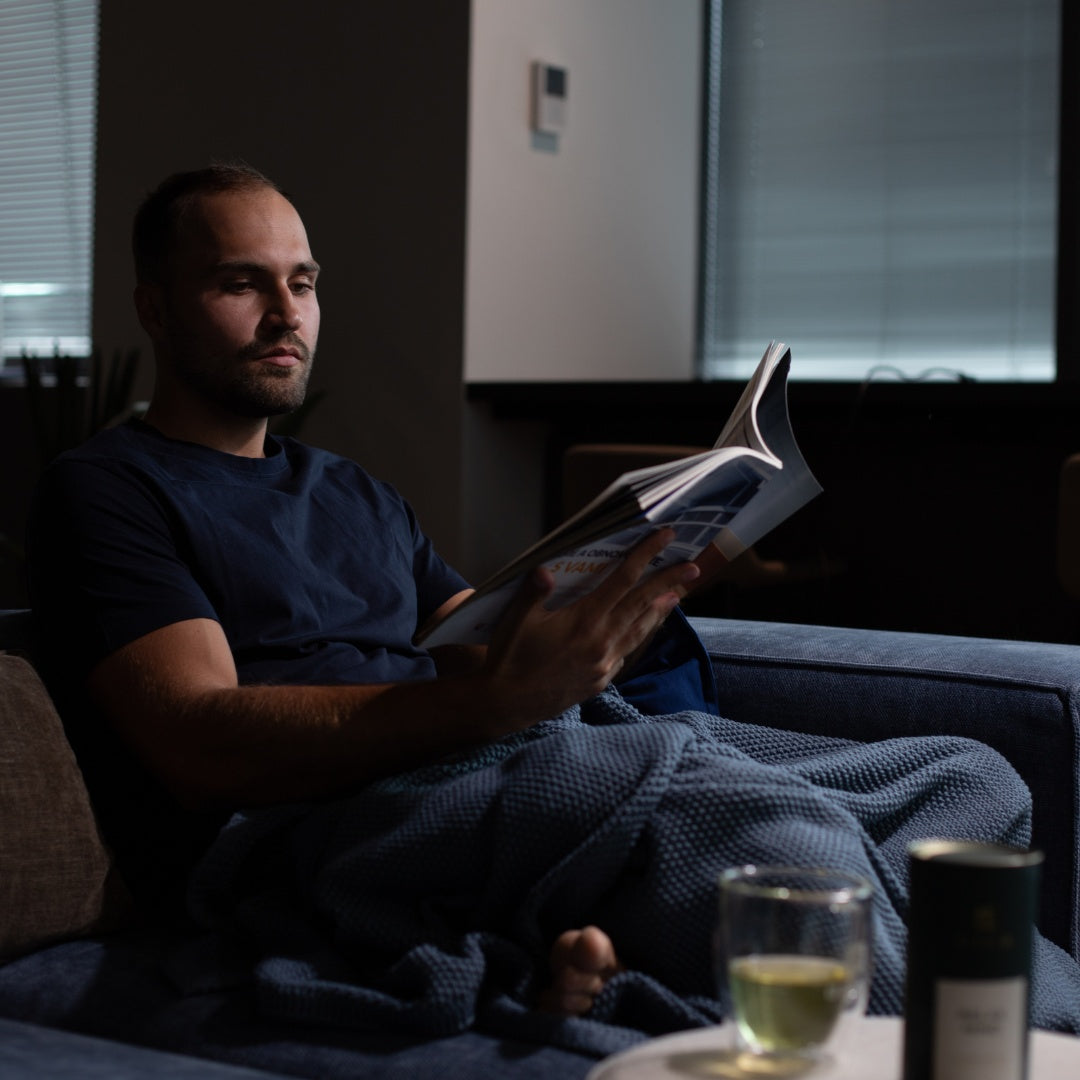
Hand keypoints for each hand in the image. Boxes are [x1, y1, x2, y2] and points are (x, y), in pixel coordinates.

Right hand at [481, 528, 699, 727]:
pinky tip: (643, 629)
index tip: (665, 537)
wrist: (507, 705)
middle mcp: (601, 641)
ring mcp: (604, 664)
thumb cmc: (508, 657)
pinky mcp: (600, 680)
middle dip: (669, 582)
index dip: (646, 555)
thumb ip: (533, 592)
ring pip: (640, 630)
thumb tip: (545, 569)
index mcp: (584, 620)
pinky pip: (627, 652)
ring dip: (660, 610)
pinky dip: (639, 635)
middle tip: (693, 567)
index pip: (623, 580)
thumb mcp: (514, 619)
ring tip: (677, 595)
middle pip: (642, 604)